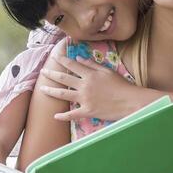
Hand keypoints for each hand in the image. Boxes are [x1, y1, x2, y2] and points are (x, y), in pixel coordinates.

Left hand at [36, 53, 152, 122]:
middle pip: (63, 78)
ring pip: (63, 94)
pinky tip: (55, 116)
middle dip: (51, 74)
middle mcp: (84, 85)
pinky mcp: (87, 111)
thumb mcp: (108, 71)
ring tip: (42, 89)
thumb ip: (92, 64)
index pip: (72, 65)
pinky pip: (72, 114)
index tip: (54, 57)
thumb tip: (79, 58)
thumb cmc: (121, 85)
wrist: (130, 101)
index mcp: (90, 74)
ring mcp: (84, 99)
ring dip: (51, 91)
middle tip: (43, 72)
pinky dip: (63, 116)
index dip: (62, 60)